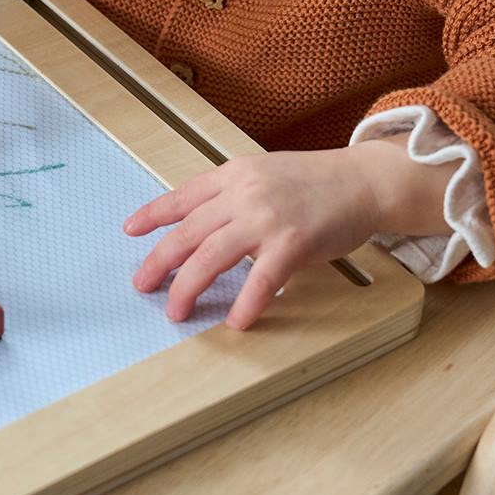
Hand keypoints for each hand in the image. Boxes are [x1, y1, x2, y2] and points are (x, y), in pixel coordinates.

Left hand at [125, 147, 391, 330]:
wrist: (364, 180)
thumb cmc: (317, 181)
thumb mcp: (265, 173)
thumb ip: (234, 193)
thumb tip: (203, 222)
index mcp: (234, 175)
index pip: (182, 196)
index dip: (153, 215)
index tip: (131, 230)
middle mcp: (243, 194)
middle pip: (187, 233)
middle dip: (159, 262)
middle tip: (142, 284)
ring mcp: (267, 218)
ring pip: (211, 257)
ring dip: (188, 288)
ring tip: (176, 310)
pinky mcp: (293, 243)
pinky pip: (260, 280)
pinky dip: (245, 303)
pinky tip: (235, 321)